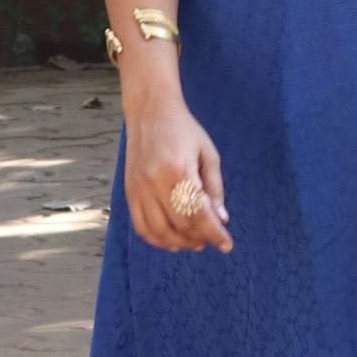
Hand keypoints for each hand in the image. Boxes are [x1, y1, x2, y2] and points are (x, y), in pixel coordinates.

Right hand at [123, 94, 230, 253]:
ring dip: (179, 242)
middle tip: (212, 240)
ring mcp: (138, 188)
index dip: (214, 233)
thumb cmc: (183, 130)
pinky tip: (172, 240)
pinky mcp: (129, 191)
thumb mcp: (208, 154)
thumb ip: (214, 188)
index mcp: (177, 169)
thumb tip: (220, 220)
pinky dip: (156, 239)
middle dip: (199, 238)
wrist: (150, 111)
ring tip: (194, 243)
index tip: (227, 245)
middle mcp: (154, 181)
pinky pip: (141, 226)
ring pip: (158, 231)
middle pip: (179, 224)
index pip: (198, 213)